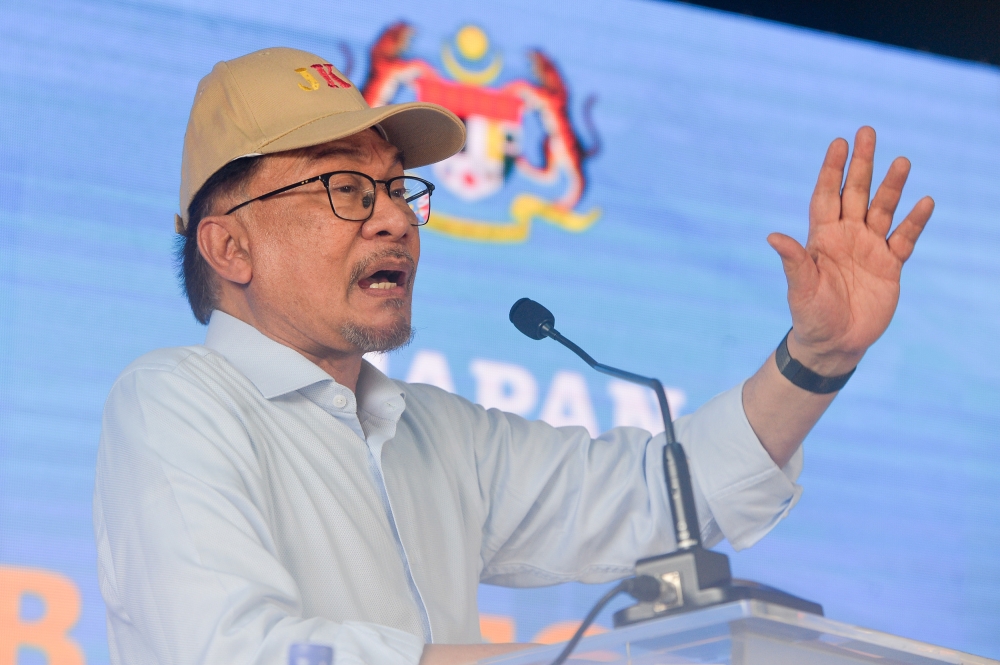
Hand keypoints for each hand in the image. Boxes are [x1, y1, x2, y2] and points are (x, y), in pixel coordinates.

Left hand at [767, 126, 933, 374]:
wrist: (834, 343)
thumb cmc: (810, 315)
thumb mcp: (800, 288)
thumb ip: (793, 261)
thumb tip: (773, 236)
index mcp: (821, 238)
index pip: (827, 195)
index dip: (832, 170)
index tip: (838, 143)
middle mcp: (846, 237)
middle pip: (856, 193)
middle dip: (861, 164)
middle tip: (867, 132)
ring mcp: (870, 249)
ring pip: (883, 210)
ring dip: (892, 187)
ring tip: (901, 161)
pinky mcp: (890, 266)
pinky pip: (905, 238)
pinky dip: (914, 221)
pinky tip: (924, 202)